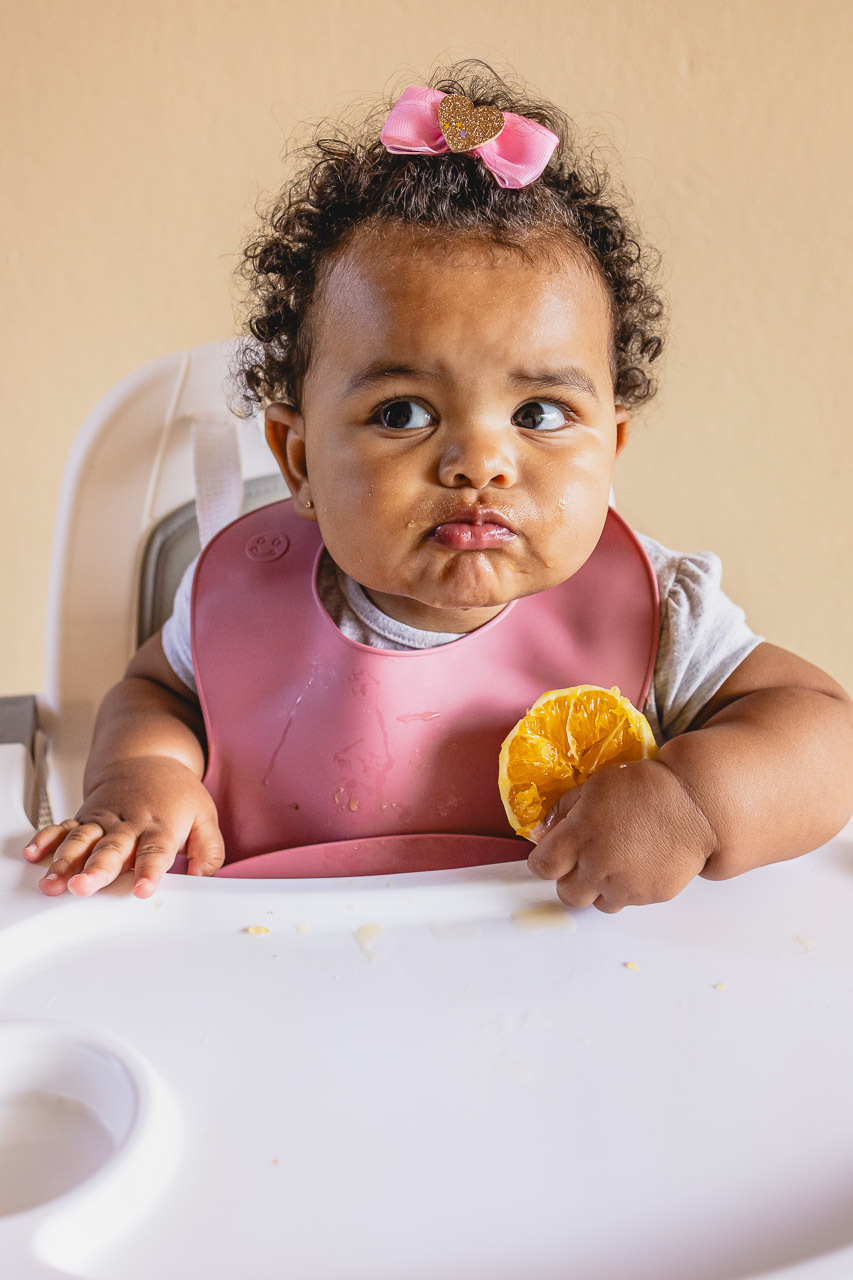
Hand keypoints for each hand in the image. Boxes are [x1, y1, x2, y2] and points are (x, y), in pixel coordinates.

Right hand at [21, 756, 224, 898]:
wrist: (146, 758)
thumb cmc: (175, 794)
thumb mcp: (205, 817)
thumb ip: (209, 851)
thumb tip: (205, 878)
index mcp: (160, 827)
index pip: (155, 852)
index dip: (149, 872)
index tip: (143, 889)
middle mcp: (129, 824)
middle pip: (111, 849)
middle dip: (96, 869)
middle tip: (84, 886)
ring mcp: (103, 820)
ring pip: (82, 841)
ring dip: (65, 862)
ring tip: (54, 882)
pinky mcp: (85, 818)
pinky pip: (62, 828)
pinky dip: (46, 840)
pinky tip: (34, 854)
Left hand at [527, 759, 715, 912]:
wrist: (695, 804)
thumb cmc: (645, 787)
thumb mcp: (596, 786)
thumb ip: (565, 811)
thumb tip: (542, 834)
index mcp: (580, 835)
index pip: (543, 867)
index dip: (544, 861)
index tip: (552, 855)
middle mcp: (598, 866)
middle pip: (566, 894)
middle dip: (570, 879)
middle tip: (583, 861)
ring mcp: (625, 885)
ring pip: (597, 903)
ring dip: (599, 887)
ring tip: (614, 862)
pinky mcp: (649, 896)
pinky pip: (627, 901)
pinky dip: (627, 888)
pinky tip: (638, 864)